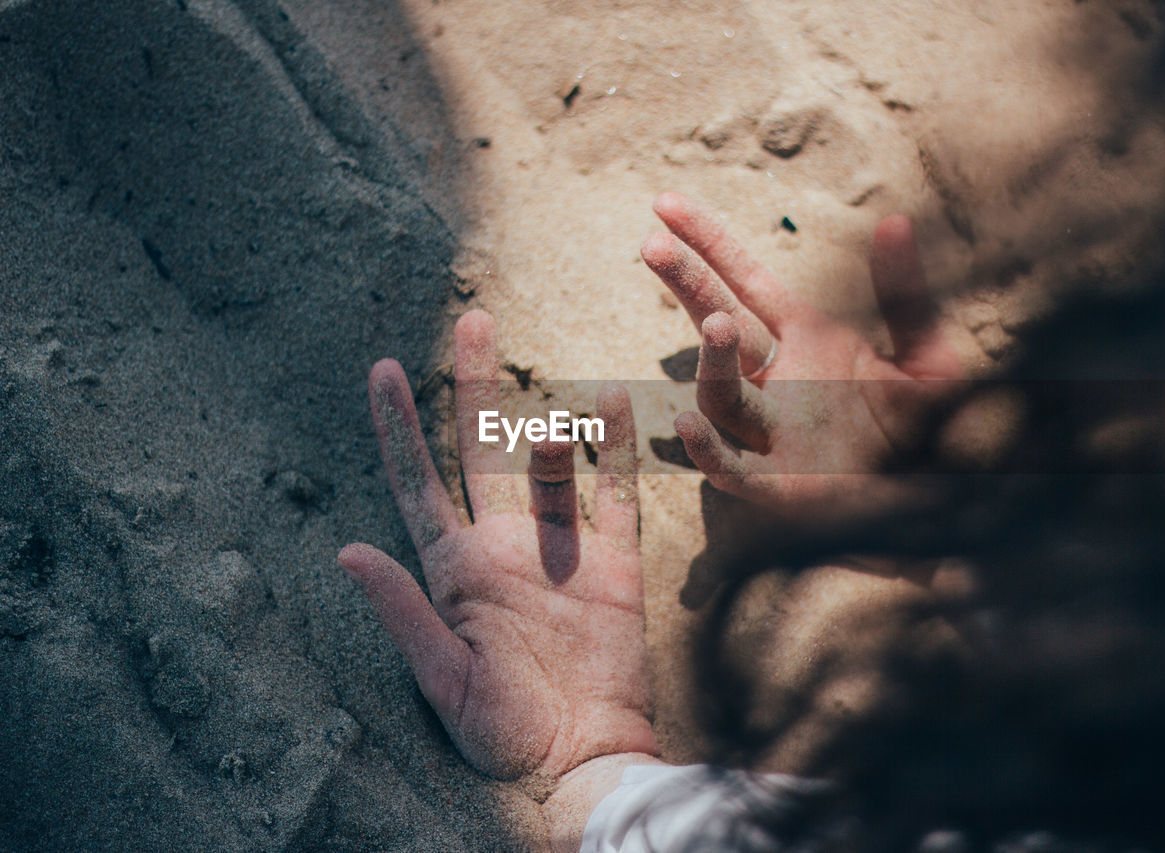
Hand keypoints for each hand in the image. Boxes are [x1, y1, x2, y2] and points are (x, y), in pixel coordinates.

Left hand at [338, 311, 659, 836]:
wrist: (584, 760)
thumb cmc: (504, 735)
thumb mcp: (442, 678)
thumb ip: (402, 611)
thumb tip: (345, 549)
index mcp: (455, 569)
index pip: (420, 483)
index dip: (399, 426)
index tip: (380, 367)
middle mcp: (505, 547)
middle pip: (484, 451)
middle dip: (475, 387)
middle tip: (473, 321)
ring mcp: (562, 551)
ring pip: (551, 468)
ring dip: (549, 438)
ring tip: (549, 428)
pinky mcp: (615, 565)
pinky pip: (616, 495)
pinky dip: (614, 450)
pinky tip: (610, 404)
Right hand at [642, 192, 962, 515]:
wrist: (949, 507)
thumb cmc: (933, 433)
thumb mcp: (929, 357)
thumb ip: (907, 297)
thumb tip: (895, 221)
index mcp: (809, 339)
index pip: (745, 280)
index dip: (707, 242)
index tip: (666, 204)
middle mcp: (780, 381)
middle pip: (717, 324)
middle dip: (686, 283)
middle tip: (651, 244)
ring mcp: (775, 434)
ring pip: (723, 395)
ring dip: (714, 360)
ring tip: (718, 323)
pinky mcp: (784, 487)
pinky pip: (734, 469)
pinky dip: (709, 450)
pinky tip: (688, 421)